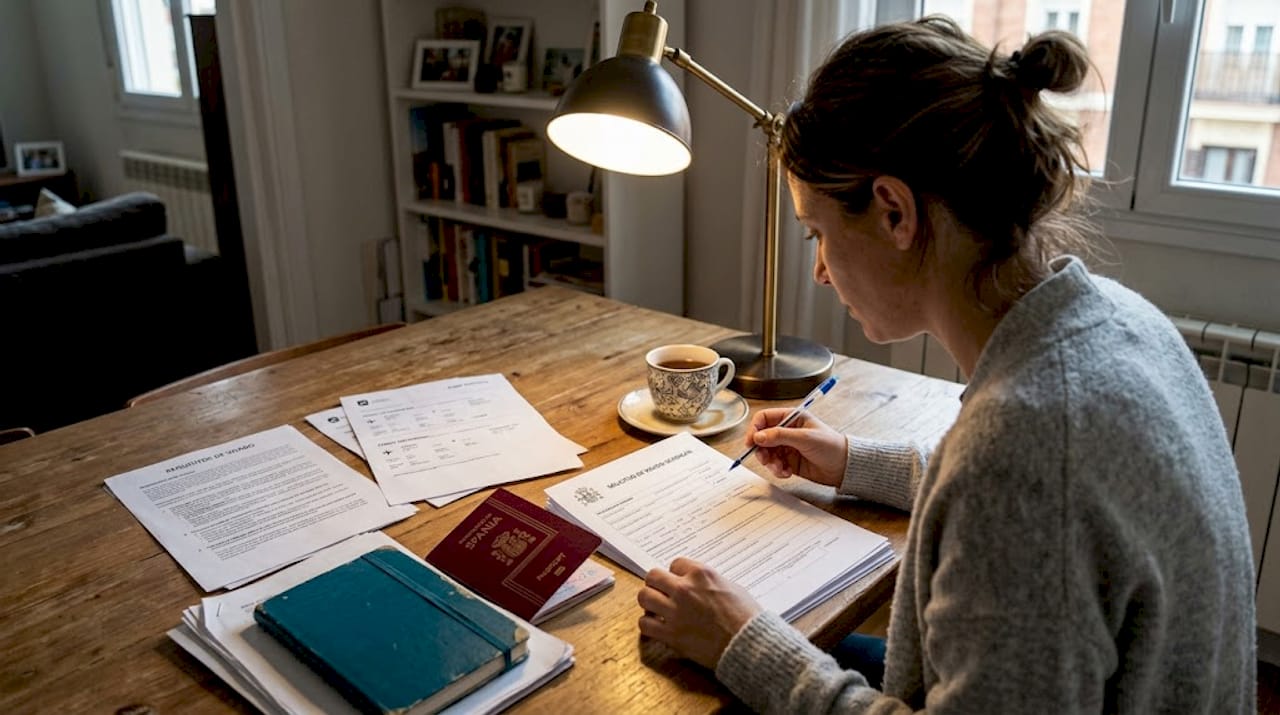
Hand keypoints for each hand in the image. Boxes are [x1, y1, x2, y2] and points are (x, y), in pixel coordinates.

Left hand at [636, 558, 761, 668]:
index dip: (677, 574)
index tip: (680, 582)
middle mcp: (684, 589)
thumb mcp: (732, 587)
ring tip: (658, 609)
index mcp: (701, 574)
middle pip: (653, 576)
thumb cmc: (746, 617)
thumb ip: (709, 582)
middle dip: (657, 584)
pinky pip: (645, 623)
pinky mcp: (671, 634)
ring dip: (650, 602)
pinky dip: (649, 625)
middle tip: (662, 593)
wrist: (748, 645)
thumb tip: (698, 584)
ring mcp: (675, 612)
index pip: (675, 564)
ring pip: (644, 597)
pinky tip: (658, 627)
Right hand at [745, 409, 846, 486]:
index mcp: (791, 417)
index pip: (765, 418)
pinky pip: (774, 465)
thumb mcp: (804, 438)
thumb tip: (758, 437)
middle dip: (761, 449)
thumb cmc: (830, 446)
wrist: (844, 467)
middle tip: (765, 459)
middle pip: (762, 437)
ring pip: (767, 453)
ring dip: (770, 462)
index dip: (755, 429)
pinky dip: (777, 470)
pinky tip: (787, 472)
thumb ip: (780, 436)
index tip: (751, 442)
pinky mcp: (789, 461)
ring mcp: (787, 446)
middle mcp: (787, 431)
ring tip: (780, 468)